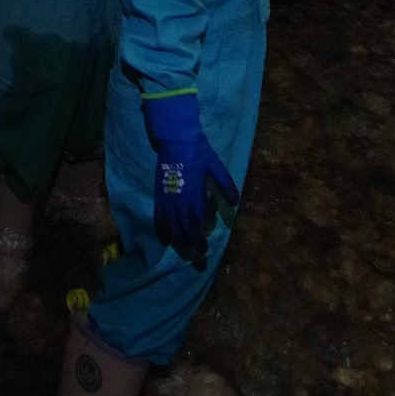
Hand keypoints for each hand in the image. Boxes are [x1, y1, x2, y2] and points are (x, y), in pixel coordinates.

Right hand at [142, 92, 239, 267]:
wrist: (175, 137)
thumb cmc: (197, 150)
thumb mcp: (215, 165)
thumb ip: (225, 183)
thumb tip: (235, 201)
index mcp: (193, 195)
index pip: (196, 224)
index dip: (199, 239)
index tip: (205, 249)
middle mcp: (178, 201)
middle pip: (183, 230)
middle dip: (190, 247)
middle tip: (198, 258)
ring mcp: (166, 198)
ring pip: (170, 227)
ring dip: (178, 242)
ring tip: (184, 252)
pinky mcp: (159, 194)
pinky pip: (158, 217)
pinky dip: (162, 230)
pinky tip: (166, 240)